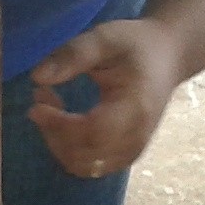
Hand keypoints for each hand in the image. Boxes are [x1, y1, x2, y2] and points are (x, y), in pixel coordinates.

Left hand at [26, 18, 186, 179]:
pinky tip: (64, 122)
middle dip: (53, 132)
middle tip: (42, 95)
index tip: (36, 103)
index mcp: (135, 107)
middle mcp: (136, 136)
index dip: (59, 124)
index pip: (92, 132)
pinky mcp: (126, 155)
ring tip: (51, 109)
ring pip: (83, 166)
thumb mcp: (105, 38)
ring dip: (58, 143)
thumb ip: (72, 55)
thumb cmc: (135, 45)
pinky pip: (90, 166)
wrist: (168, 57)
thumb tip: (37, 77)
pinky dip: (69, 149)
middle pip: (84, 155)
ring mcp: (132, 150)